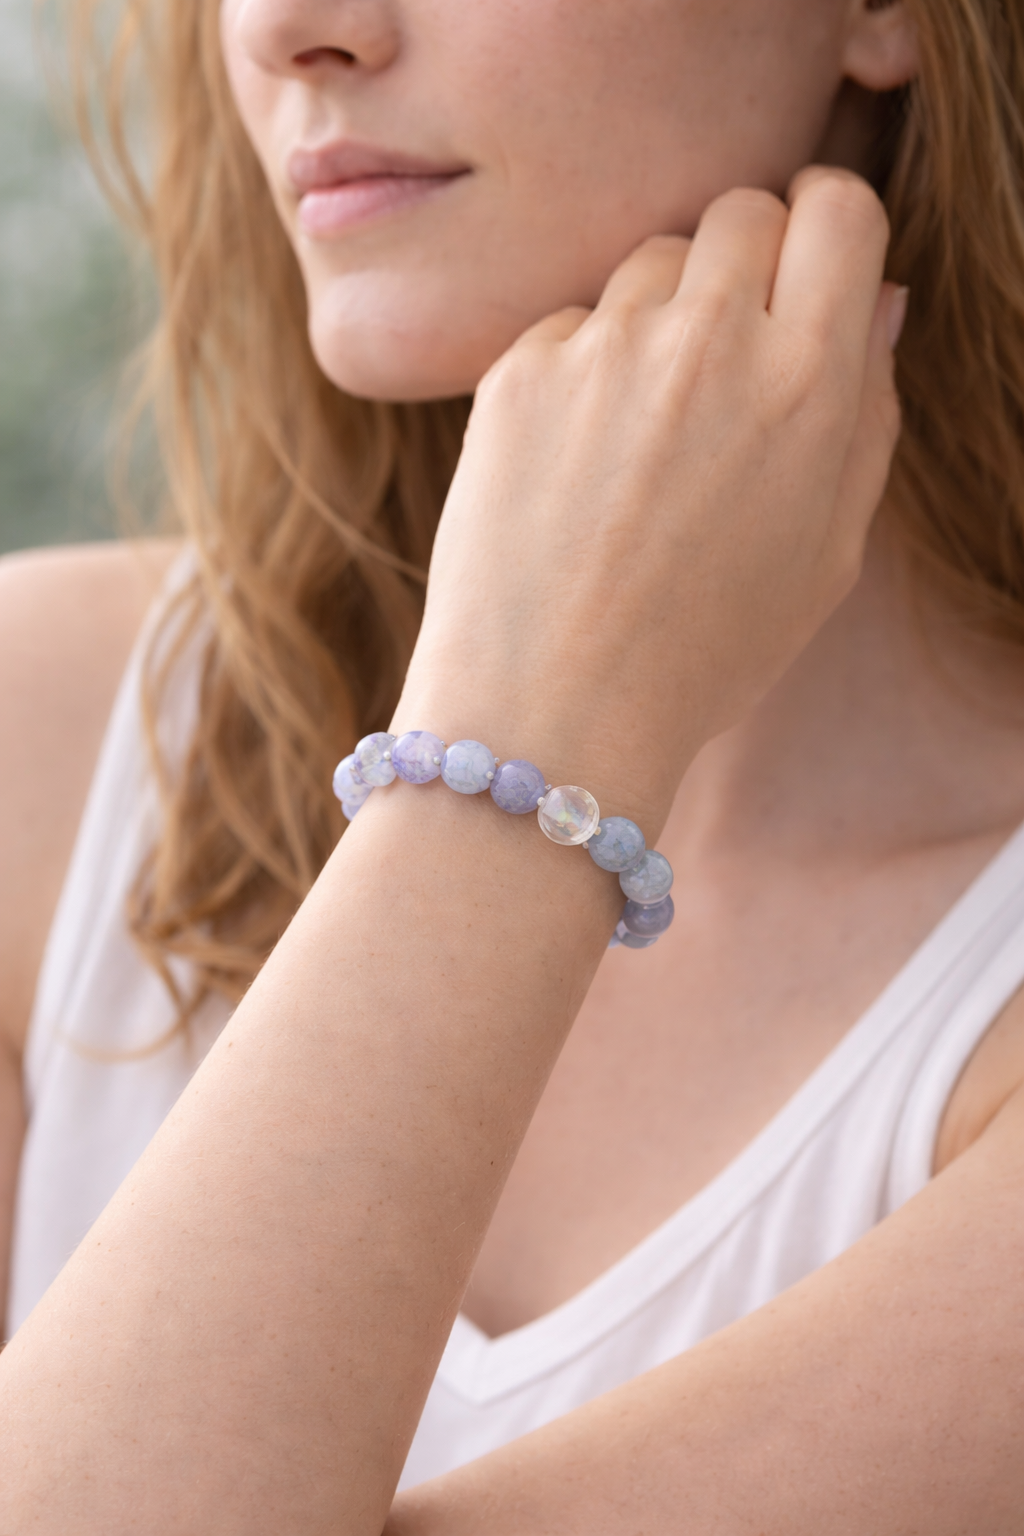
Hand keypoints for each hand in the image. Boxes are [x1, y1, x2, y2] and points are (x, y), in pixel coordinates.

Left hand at [397, 167, 901, 831]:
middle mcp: (708, 342)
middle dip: (745, 261)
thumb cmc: (703, 651)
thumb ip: (866, 414)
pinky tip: (576, 462)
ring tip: (643, 432)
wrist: (552, 712)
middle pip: (742, 212)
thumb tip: (878, 302)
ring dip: (660, 316)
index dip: (828, 226)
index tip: (807, 260)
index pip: (839, 209)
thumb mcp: (827, 554)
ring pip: (650, 262)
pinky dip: (581, 368)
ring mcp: (605, 349)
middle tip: (726, 352)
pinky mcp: (519, 370)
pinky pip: (570, 323)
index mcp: (808, 383)